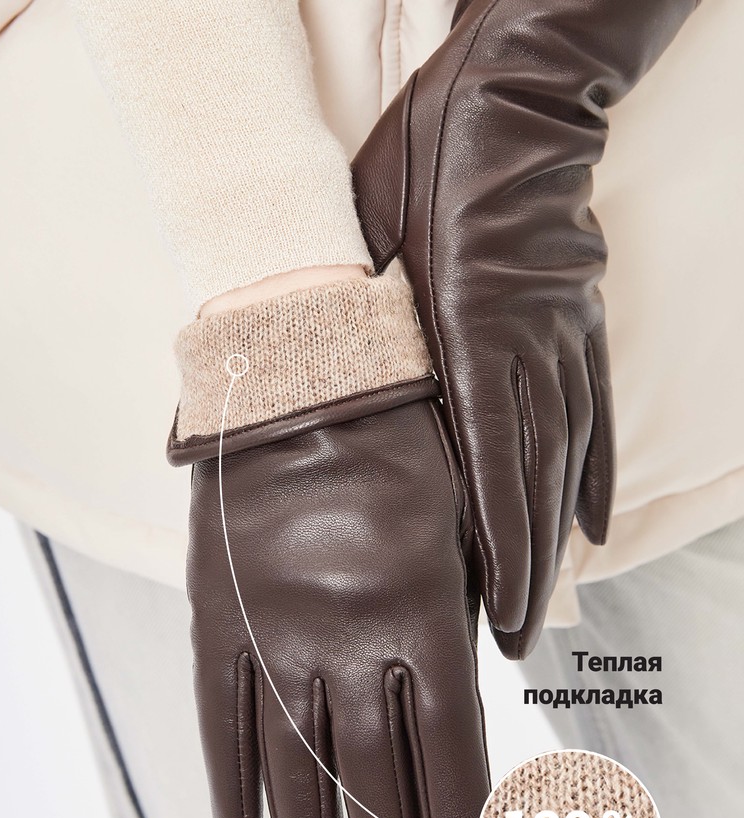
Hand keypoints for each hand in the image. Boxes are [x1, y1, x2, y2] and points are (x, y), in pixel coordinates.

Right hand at [186, 400, 502, 817]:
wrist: (310, 380)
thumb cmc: (406, 449)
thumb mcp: (462, 531)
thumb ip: (464, 630)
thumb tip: (467, 717)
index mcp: (428, 614)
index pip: (454, 761)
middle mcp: (352, 638)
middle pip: (380, 787)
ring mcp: (278, 633)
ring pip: (298, 773)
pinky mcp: (220, 621)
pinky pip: (222, 722)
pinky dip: (231, 794)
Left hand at [352, 0, 693, 657]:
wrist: (509, 100)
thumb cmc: (423, 161)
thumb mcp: (364, 237)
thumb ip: (353, 327)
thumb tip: (298, 394)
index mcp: (470, 332)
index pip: (491, 465)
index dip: (501, 549)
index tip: (501, 615)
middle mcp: (528, 349)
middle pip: (534, 480)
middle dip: (527, 569)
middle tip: (519, 641)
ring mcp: (564, 341)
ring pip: (565, 459)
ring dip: (555, 538)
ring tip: (547, 601)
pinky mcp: (581, 328)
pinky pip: (595, 416)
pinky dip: (595, 475)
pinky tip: (595, 525)